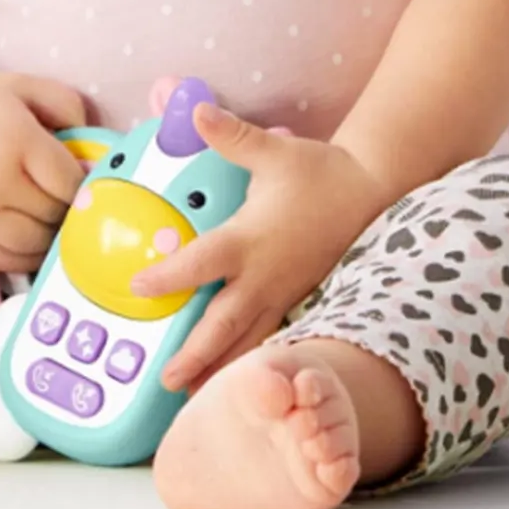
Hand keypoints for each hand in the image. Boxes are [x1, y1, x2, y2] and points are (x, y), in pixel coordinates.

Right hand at [0, 73, 86, 272]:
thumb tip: (94, 148)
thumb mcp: (25, 86)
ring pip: (35, 243)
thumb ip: (68, 106)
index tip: (89, 180)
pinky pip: (7, 261)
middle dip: (71, 209)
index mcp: (15, 142)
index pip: (69, 182)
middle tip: (75, 199)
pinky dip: (29, 256)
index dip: (86, 185)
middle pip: (55, 214)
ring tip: (56, 217)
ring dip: (53, 235)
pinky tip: (36, 238)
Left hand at [129, 104, 393, 393]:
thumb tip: (197, 109)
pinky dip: (249, 360)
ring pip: (248, 340)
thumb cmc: (319, 172)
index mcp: (250, 239)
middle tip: (167, 380)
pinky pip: (269, 336)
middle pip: (225, 323)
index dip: (169, 276)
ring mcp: (283, 292)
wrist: (370, 191)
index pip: (202, 263)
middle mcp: (264, 274)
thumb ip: (231, 136)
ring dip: (220, 369)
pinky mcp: (296, 298)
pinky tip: (236, 379)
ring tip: (193, 399)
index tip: (138, 287)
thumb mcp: (274, 151)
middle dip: (196, 354)